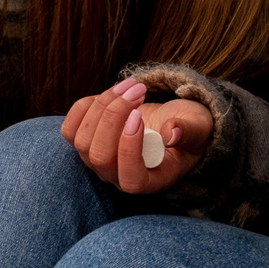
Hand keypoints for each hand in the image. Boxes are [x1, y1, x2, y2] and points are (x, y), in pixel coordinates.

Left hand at [61, 78, 215, 195]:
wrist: (169, 121)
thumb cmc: (188, 128)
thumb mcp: (198, 129)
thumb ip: (189, 132)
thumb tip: (172, 132)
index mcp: (149, 181)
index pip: (130, 179)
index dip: (128, 149)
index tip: (139, 116)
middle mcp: (118, 176)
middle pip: (100, 156)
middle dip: (113, 117)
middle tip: (138, 90)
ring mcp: (98, 161)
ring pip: (82, 140)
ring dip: (103, 105)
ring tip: (130, 86)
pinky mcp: (86, 141)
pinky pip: (70, 129)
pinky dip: (85, 106)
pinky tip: (110, 93)